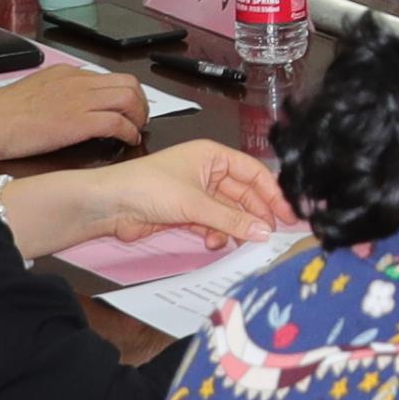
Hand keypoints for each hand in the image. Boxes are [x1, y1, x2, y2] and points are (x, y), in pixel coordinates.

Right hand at [0, 57, 148, 164]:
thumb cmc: (1, 114)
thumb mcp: (34, 91)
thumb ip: (57, 93)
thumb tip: (69, 107)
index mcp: (66, 73)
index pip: (109, 77)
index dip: (124, 94)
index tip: (126, 107)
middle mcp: (78, 81)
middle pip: (128, 83)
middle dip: (140, 102)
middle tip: (138, 119)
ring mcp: (81, 100)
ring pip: (130, 98)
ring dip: (139, 116)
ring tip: (135, 130)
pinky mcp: (80, 122)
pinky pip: (119, 123)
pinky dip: (129, 132)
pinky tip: (127, 141)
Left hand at [53, 135, 291, 256]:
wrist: (110, 204)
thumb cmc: (149, 188)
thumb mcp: (195, 203)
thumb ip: (232, 220)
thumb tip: (265, 232)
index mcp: (213, 155)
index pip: (253, 172)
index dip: (272, 193)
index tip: (288, 215)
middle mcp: (208, 171)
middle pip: (243, 194)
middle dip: (255, 215)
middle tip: (271, 236)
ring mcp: (198, 193)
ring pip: (229, 212)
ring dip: (235, 228)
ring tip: (240, 243)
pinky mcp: (186, 213)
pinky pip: (212, 223)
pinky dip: (216, 234)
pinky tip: (214, 243)